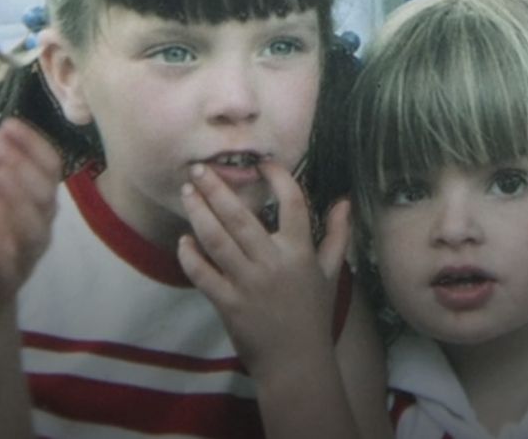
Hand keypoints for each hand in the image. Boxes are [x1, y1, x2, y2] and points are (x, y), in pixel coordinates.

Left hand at [0, 119, 61, 333]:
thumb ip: (2, 173)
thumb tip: (0, 134)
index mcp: (39, 205)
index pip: (50, 168)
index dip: (33, 143)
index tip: (8, 123)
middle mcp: (39, 230)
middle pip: (45, 195)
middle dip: (23, 165)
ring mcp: (23, 260)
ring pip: (33, 231)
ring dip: (17, 201)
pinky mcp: (0, 289)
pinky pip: (7, 269)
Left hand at [176, 161, 349, 377]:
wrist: (296, 364)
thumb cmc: (313, 315)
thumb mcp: (331, 273)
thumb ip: (338, 235)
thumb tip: (344, 202)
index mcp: (300, 251)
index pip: (292, 202)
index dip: (277, 178)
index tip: (261, 163)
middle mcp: (273, 262)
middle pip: (240, 216)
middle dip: (217, 188)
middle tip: (200, 168)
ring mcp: (248, 284)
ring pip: (217, 239)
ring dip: (198, 213)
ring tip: (188, 192)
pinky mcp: (229, 304)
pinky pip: (203, 274)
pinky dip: (190, 256)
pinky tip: (183, 240)